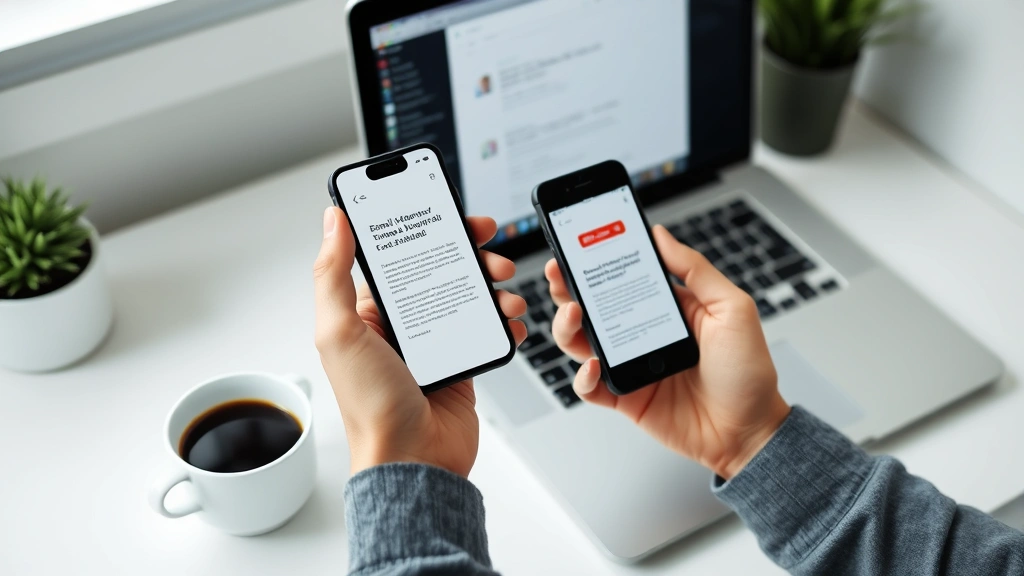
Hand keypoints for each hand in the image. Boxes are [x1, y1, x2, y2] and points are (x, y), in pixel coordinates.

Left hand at [314, 207, 526, 477]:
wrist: (414, 461)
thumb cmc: (371, 407)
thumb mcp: (339, 333)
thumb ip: (333, 273)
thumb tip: (333, 220)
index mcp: (368, 311)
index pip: (398, 254)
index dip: (423, 227)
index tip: (446, 210)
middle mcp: (402, 323)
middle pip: (441, 268)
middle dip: (469, 253)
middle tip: (489, 246)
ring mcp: (434, 342)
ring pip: (469, 294)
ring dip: (493, 286)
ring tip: (506, 292)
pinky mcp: (462, 362)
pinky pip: (487, 328)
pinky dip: (504, 320)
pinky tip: (511, 320)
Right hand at [547, 225, 788, 478]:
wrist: (750, 431)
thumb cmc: (749, 372)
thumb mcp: (732, 308)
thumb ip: (695, 270)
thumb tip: (660, 235)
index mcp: (664, 307)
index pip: (622, 277)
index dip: (597, 262)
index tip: (579, 245)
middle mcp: (642, 333)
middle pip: (592, 306)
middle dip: (569, 288)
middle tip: (560, 274)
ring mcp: (631, 366)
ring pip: (581, 343)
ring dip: (567, 327)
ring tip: (573, 314)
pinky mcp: (625, 398)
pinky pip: (590, 387)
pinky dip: (583, 376)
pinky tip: (593, 366)